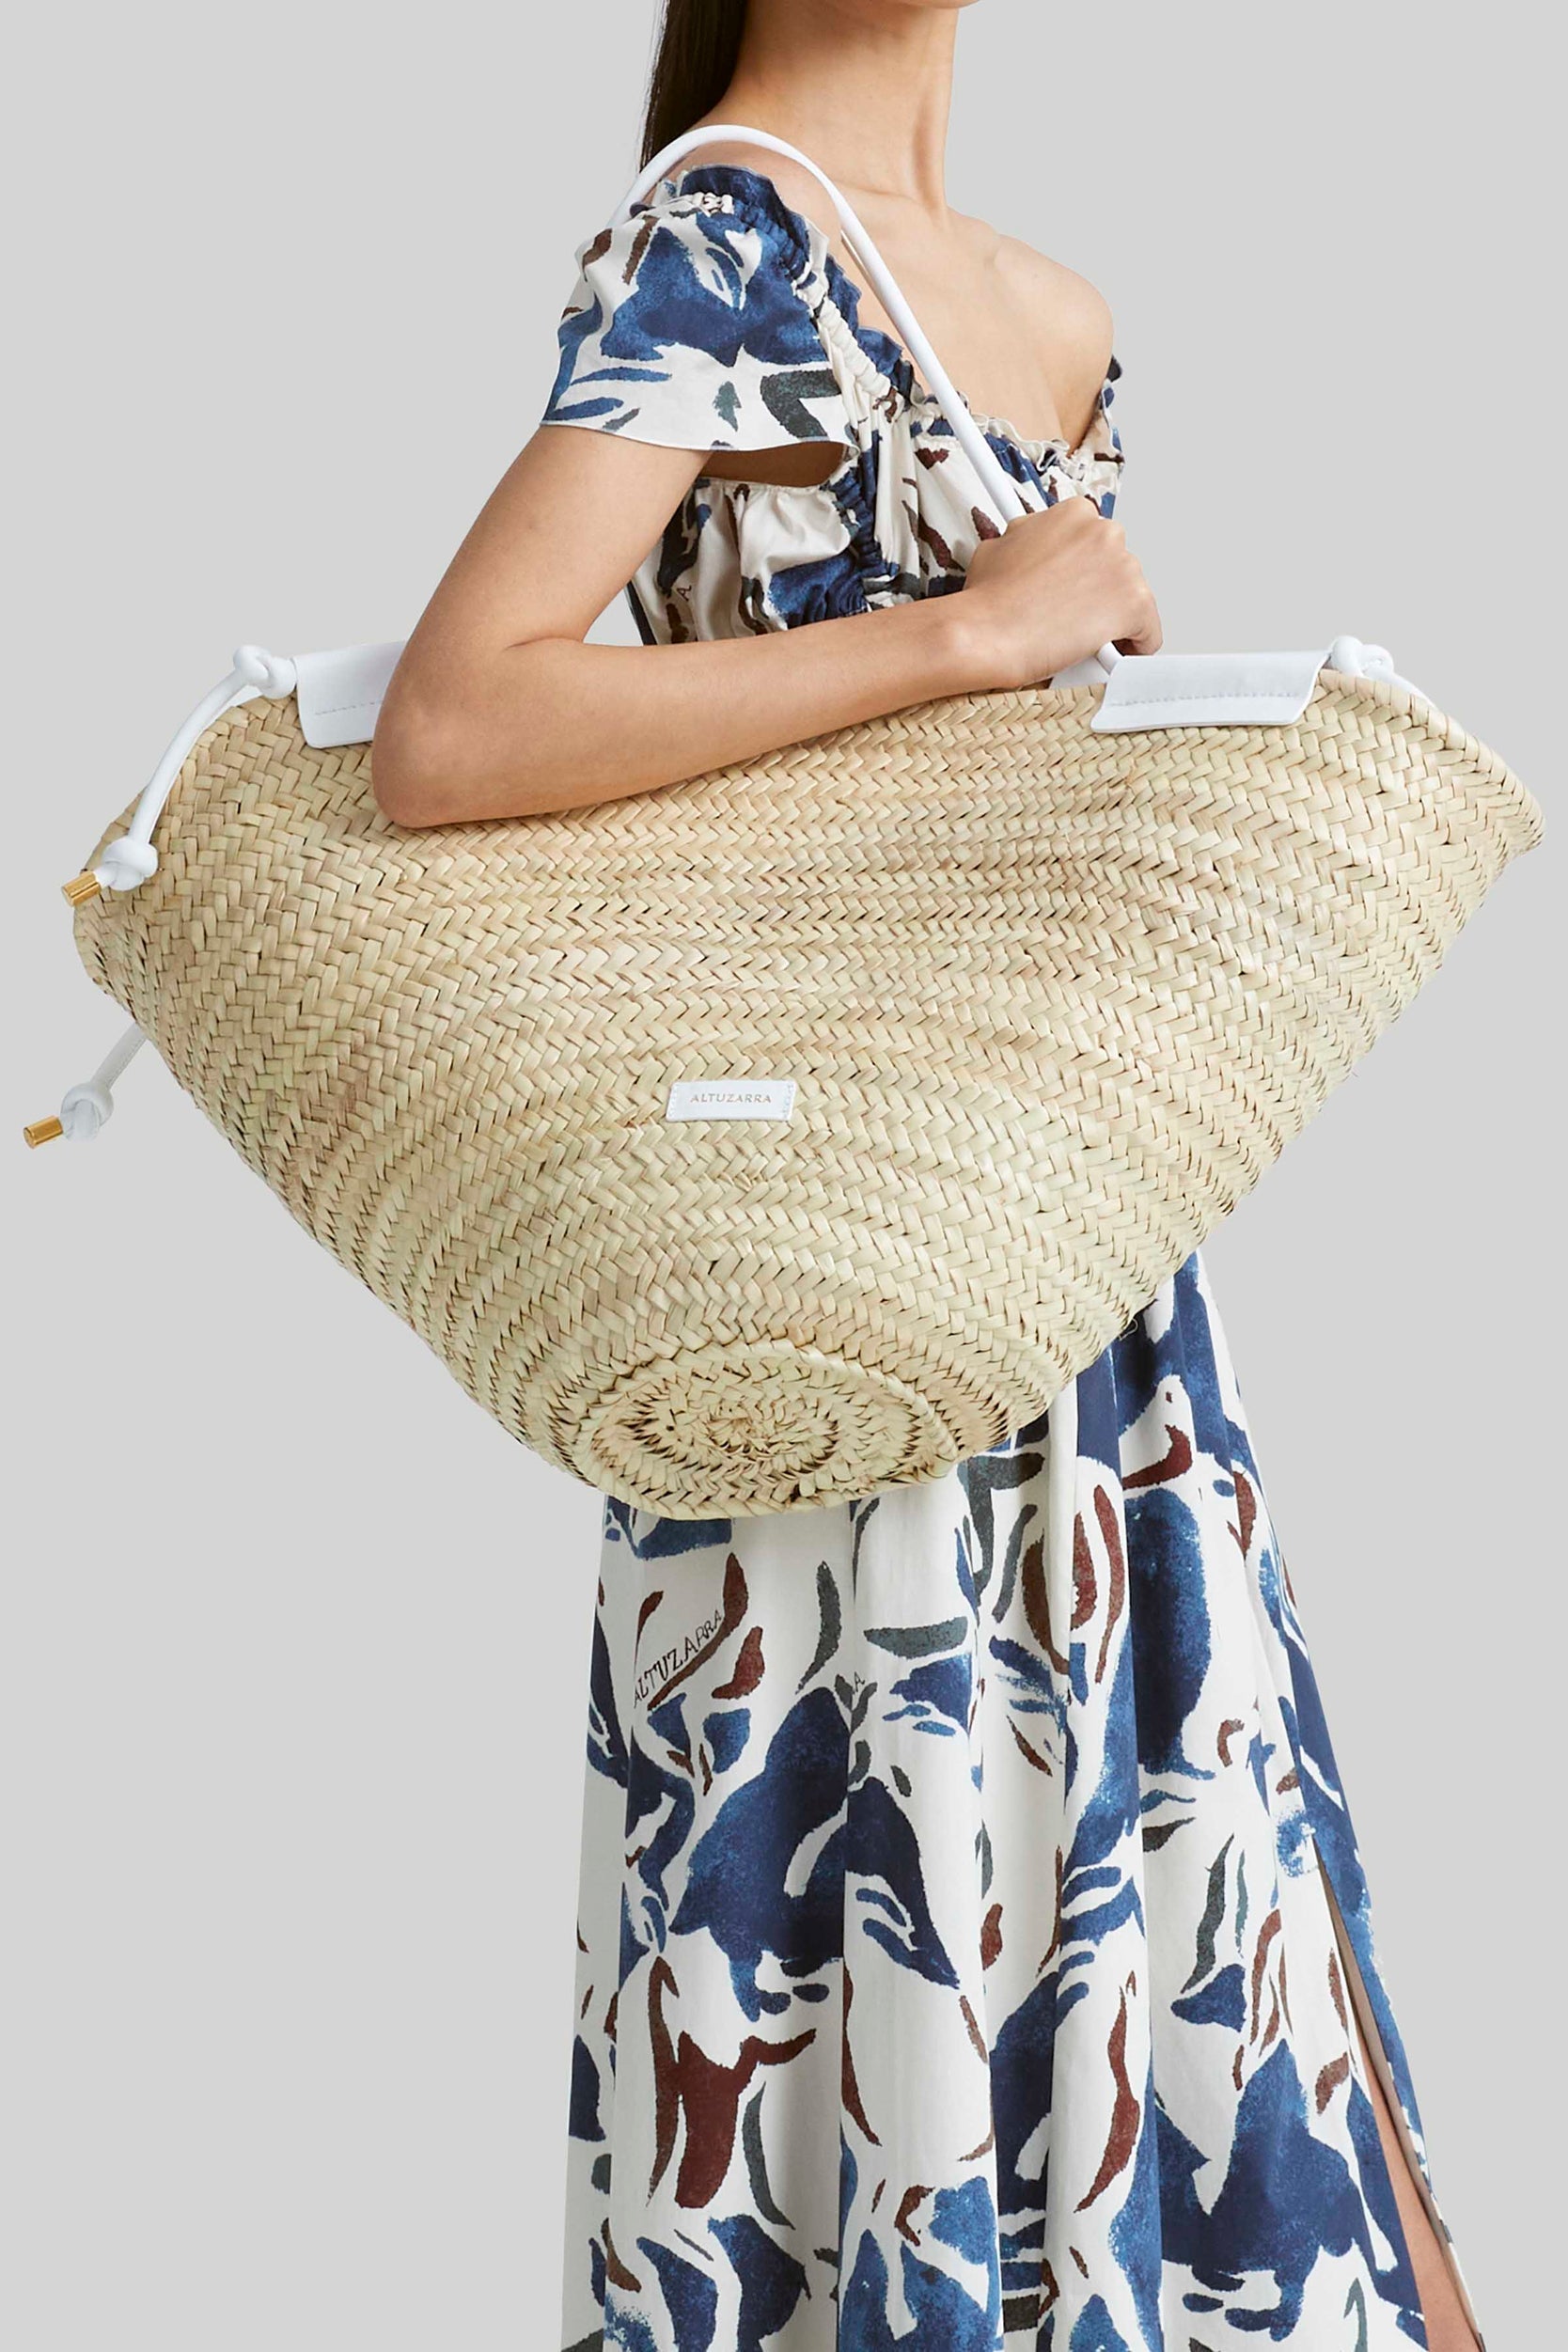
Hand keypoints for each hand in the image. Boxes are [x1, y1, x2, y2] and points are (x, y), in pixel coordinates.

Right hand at [957, 496, 1161, 689]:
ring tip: (1079, 638)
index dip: (1083, 572)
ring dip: (1111, 619)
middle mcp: (1104, 533)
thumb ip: (1030, 545)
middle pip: (1117, 569)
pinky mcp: (1135, 603)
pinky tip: (1107, 655)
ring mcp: (1123, 566)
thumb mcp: (1001, 550)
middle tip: (1071, 617)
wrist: (986, 633)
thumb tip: (1035, 556)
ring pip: (1132, 599)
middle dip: (1097, 593)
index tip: (1073, 589)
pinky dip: (1133, 648)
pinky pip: (1149, 633)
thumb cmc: (987, 600)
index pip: (1095, 543)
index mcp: (1074, 514)